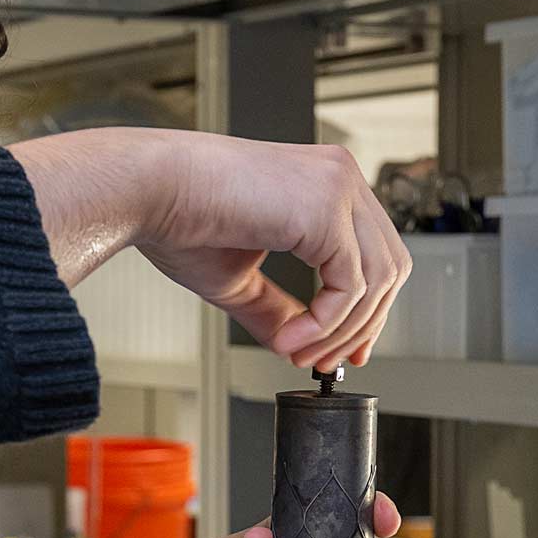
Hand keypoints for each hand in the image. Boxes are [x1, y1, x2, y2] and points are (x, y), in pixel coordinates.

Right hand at [138, 136, 411, 372]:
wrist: (147, 191)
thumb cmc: (178, 217)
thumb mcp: (240, 276)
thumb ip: (278, 307)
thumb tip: (298, 344)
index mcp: (324, 183)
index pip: (376, 252)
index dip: (369, 309)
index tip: (347, 349)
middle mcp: (338, 176)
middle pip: (390, 267)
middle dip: (362, 325)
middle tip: (324, 361)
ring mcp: (337, 187)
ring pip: (378, 279)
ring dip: (340, 331)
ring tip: (299, 352)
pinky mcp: (325, 207)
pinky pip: (351, 283)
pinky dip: (327, 322)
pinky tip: (292, 336)